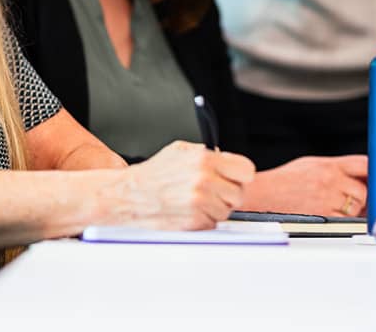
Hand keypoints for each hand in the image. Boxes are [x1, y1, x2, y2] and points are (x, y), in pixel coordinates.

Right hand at [101, 140, 254, 229]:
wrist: (129, 196)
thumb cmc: (154, 173)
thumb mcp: (181, 151)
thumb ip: (208, 153)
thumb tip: (227, 159)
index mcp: (204, 160)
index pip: (246, 170)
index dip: (241, 176)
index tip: (235, 178)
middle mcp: (204, 180)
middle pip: (238, 194)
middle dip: (227, 194)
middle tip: (212, 192)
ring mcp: (199, 202)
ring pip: (226, 211)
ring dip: (215, 209)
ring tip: (196, 201)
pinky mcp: (193, 222)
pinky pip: (212, 224)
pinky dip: (203, 220)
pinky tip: (188, 211)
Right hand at [240, 155, 367, 217]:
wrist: (267, 193)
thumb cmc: (287, 179)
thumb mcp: (312, 163)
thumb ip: (335, 167)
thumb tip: (355, 173)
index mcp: (330, 165)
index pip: (363, 163)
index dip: (375, 170)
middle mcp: (332, 181)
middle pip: (364, 188)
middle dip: (365, 194)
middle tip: (362, 198)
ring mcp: (329, 199)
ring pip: (357, 205)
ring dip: (357, 208)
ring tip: (346, 206)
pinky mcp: (325, 216)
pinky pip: (346, 219)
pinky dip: (347, 219)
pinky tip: (339, 215)